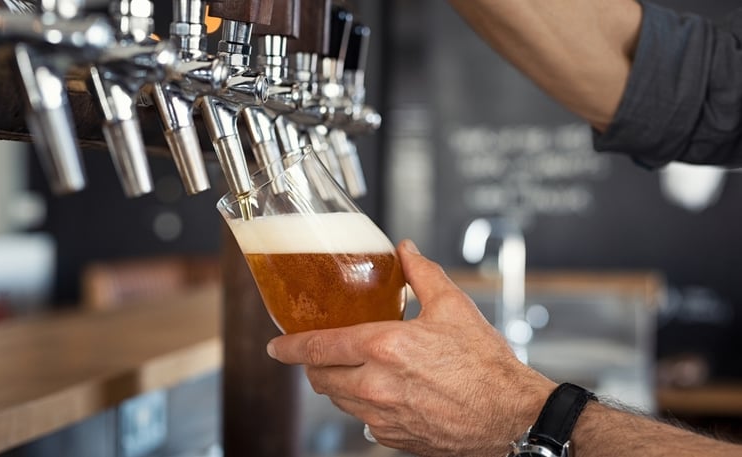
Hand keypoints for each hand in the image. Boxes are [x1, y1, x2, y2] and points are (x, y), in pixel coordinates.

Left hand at [267, 239, 556, 456]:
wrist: (510, 416)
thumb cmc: (486, 365)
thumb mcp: (453, 307)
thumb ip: (421, 274)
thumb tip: (405, 250)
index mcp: (385, 347)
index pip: (318, 347)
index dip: (290, 347)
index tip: (276, 346)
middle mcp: (376, 385)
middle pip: (320, 378)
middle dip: (313, 365)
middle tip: (319, 354)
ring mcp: (382, 416)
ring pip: (338, 401)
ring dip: (337, 384)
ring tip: (354, 368)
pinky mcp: (393, 438)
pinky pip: (362, 421)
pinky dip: (363, 405)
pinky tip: (383, 391)